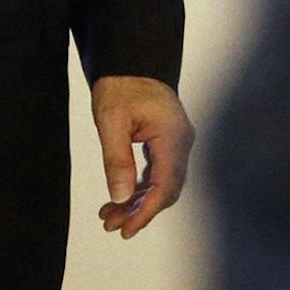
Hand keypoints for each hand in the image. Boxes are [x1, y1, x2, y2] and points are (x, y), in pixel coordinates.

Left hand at [91, 75, 192, 238]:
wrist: (130, 61)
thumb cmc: (120, 85)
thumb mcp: (110, 120)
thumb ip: (116, 159)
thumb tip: (120, 197)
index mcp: (172, 137)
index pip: (165, 186)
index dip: (146, 211)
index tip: (127, 228)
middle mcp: (180, 143)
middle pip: (166, 189)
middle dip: (139, 210)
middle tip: (111, 224)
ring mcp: (176, 144)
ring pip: (161, 184)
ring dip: (137, 202)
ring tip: (109, 216)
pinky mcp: (167, 143)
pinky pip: (157, 173)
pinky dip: (140, 188)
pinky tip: (120, 199)